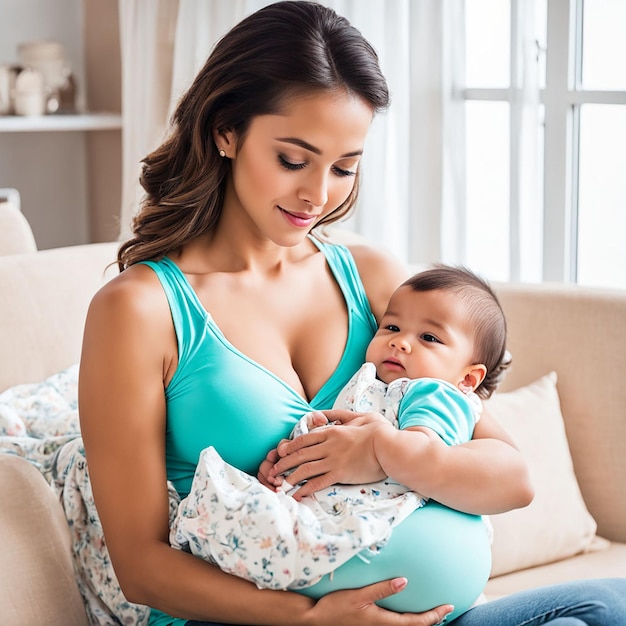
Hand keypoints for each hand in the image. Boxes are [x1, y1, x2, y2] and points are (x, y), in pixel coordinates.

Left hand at [267, 409, 392, 498]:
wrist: (389, 446)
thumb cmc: (378, 430)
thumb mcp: (358, 416)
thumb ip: (339, 416)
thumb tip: (325, 414)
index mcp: (332, 431)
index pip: (304, 439)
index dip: (290, 447)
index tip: (281, 453)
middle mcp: (328, 445)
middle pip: (300, 454)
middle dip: (284, 463)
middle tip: (273, 471)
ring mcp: (333, 460)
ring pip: (305, 469)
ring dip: (290, 477)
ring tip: (280, 485)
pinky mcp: (340, 474)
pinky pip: (318, 483)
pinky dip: (305, 489)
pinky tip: (297, 495)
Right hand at [307, 577, 454, 624]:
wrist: (316, 619)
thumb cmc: (336, 607)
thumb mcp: (359, 595)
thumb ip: (382, 589)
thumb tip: (404, 581)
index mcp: (383, 622)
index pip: (416, 622)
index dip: (434, 615)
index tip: (448, 606)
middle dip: (431, 619)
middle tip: (445, 608)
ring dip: (419, 620)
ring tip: (431, 610)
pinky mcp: (370, 625)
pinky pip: (394, 624)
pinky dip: (405, 619)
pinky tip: (404, 610)